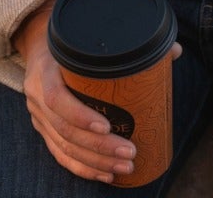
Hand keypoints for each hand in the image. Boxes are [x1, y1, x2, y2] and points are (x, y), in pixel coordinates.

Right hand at [15, 0, 137, 182]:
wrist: (40, 43)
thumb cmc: (73, 40)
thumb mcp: (88, 36)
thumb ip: (129, 42)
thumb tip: (174, 50)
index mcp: (45, 70)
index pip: (56, 98)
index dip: (79, 115)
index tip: (106, 126)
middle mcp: (37, 96)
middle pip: (65, 130)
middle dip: (99, 147)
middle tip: (129, 152)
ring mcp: (39, 116)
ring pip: (64, 148)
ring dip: (95, 162)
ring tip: (125, 167)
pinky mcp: (44, 130)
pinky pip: (61, 155)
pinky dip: (83, 168)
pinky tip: (105, 175)